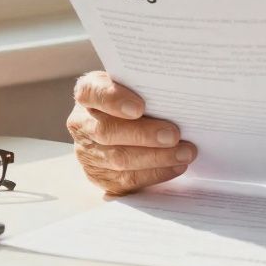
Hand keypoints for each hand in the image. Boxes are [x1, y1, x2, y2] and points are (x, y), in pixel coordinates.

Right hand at [67, 71, 196, 195]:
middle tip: (174, 135)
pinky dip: (155, 173)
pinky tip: (176, 166)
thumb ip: (146, 88)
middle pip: (106, 131)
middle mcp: (81, 123)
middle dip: (143, 135)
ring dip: (156, 158)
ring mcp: (87, 152)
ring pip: (118, 159)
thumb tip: (175, 97)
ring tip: (184, 153)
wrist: (123, 122)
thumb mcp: (135, 85)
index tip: (139, 108)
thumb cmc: (134, 98)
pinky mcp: (99, 176)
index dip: (113, 100)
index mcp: (88, 93)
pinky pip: (126, 179)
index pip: (92, 93)